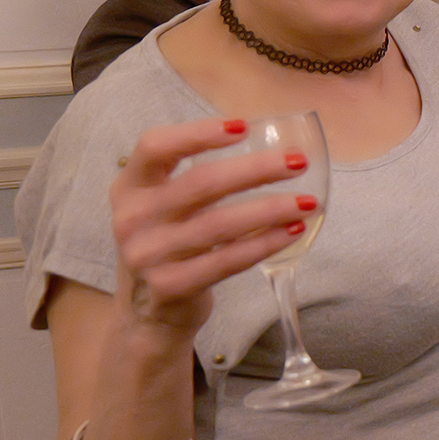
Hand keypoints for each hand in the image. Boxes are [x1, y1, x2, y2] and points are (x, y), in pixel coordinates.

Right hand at [109, 118, 311, 334]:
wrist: (146, 313)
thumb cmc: (169, 244)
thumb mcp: (164, 207)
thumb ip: (198, 180)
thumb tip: (271, 149)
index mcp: (130, 187)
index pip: (155, 146)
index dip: (199, 133)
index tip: (244, 126)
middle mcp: (132, 218)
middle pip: (201, 183)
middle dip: (257, 169)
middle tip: (299, 162)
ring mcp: (147, 255)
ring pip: (220, 224)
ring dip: (271, 210)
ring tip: (308, 202)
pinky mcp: (170, 286)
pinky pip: (227, 260)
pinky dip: (264, 244)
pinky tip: (292, 232)